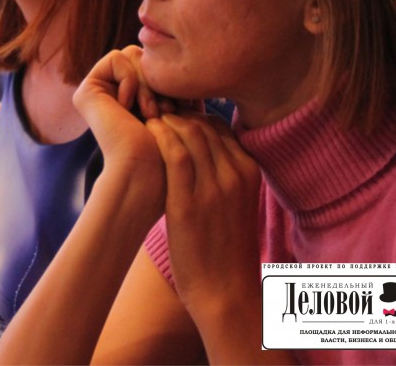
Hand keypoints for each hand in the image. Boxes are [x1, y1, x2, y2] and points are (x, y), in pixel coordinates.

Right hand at [73, 46, 176, 168]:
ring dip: (147, 82)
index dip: (171, 79)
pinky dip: (131, 80)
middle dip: (159, 79)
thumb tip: (182, 57)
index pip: (156, 63)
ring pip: (132, 54)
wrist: (148, 169)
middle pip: (143, 55)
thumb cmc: (169, 147)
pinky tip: (129, 108)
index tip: (181, 108)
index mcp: (133, 97)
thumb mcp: (179, 107)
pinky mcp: (86, 91)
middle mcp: (112, 92)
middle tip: (165, 111)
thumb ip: (173, 82)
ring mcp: (97, 92)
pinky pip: (116, 58)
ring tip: (151, 112)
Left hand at [151, 113, 260, 326]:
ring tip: (146, 117)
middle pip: (205, 124)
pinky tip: (146, 132)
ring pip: (190, 132)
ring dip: (165, 119)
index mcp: (250, 170)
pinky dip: (159, 136)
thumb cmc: (223, 247)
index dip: (193, 115)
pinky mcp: (190, 201)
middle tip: (152, 107)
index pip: (220, 126)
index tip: (172, 114)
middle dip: (177, 111)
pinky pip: (175, 154)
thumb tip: (198, 149)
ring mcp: (216, 186)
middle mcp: (236, 173)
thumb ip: (222, 173)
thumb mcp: (234, 202)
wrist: (225, 289)